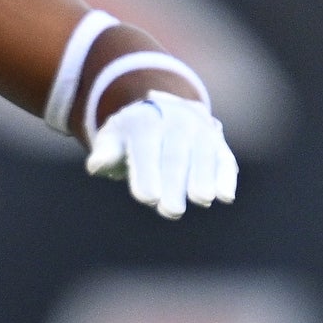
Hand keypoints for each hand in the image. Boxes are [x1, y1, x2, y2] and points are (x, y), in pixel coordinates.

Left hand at [84, 92, 238, 219]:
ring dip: (203, 179)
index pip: (146, 150)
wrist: (161, 112)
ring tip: (200, 200)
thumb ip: (105, 153)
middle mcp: (176, 122)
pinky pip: (224, 159)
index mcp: (145, 122)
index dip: (147, 174)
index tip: (148, 198)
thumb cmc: (130, 136)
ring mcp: (200, 131)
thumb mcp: (112, 139)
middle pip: (176, 156)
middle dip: (174, 183)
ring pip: (203, 155)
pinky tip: (226, 196)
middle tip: (171, 210)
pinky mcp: (218, 143)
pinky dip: (226, 176)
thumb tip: (96, 165)